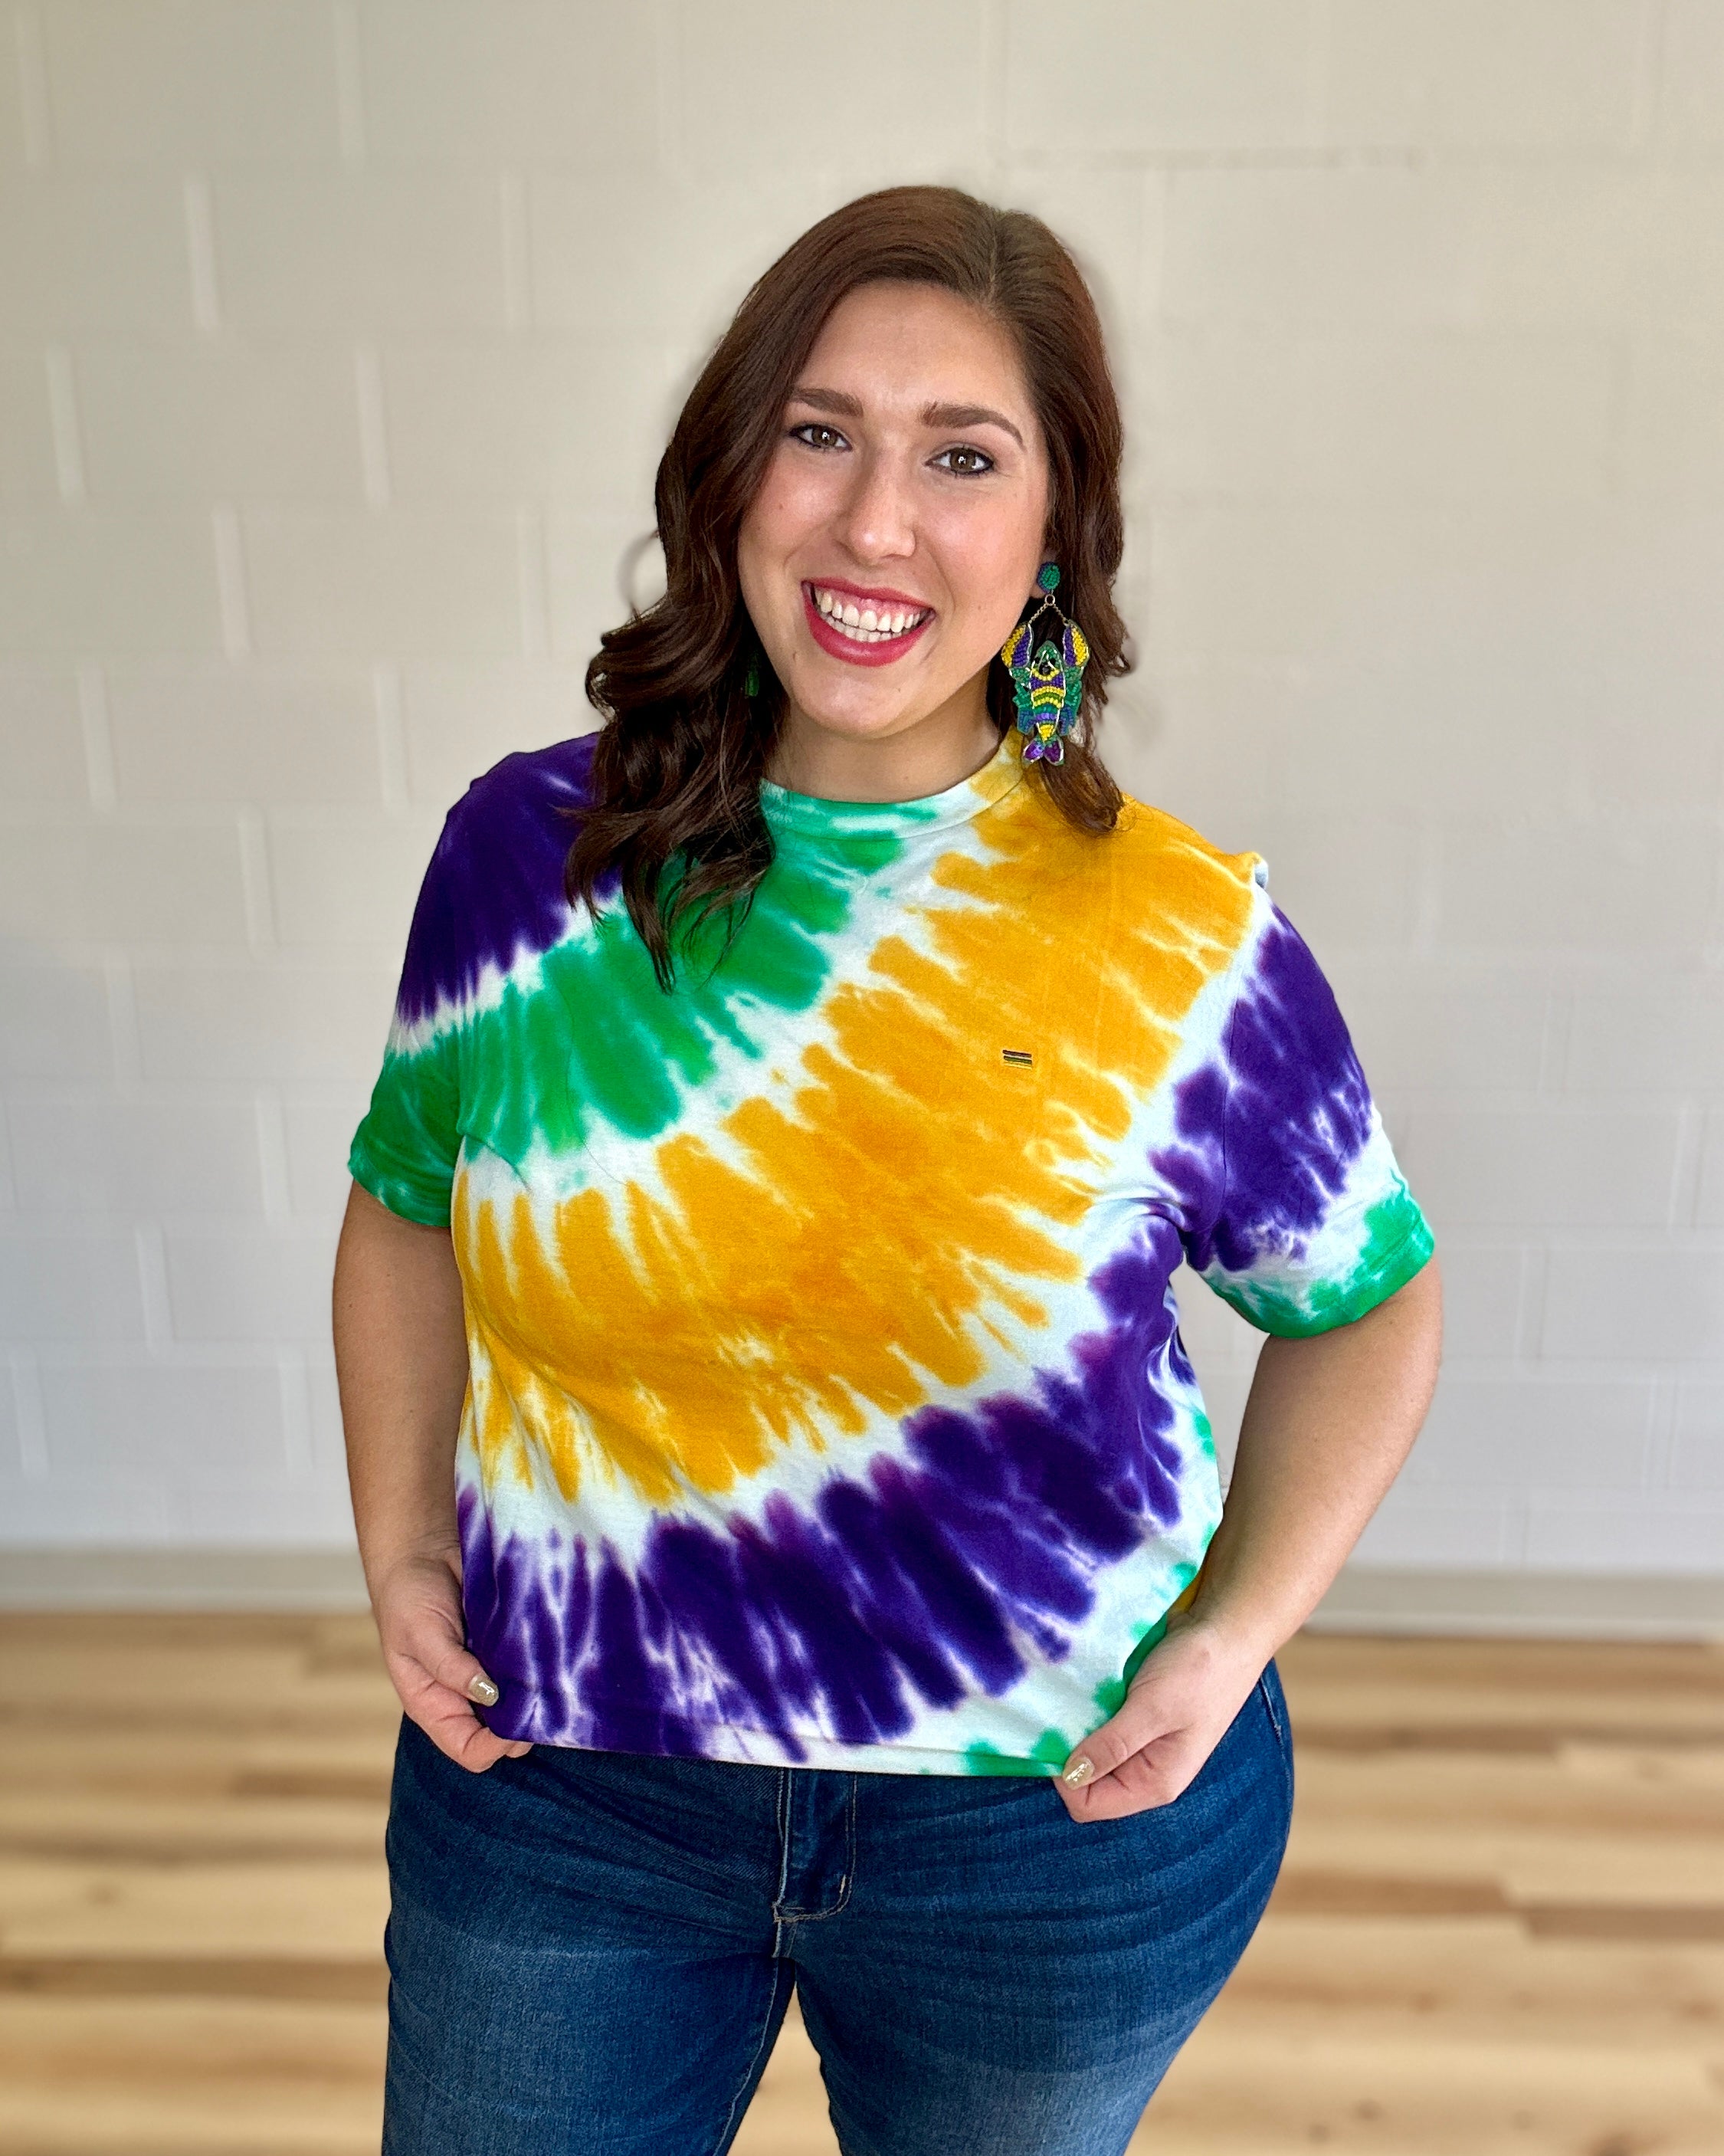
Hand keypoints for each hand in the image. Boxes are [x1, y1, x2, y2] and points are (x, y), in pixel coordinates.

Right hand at [372, 1546, 532, 1774]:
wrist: (423, 1548)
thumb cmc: (407, 1596)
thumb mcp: (420, 1633)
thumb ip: (450, 1668)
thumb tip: (490, 1696)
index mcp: (435, 1705)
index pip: (469, 1749)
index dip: (496, 1746)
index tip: (520, 1723)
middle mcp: (465, 1696)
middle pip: (503, 1734)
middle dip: (526, 1724)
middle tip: (547, 1698)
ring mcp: (490, 1671)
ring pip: (523, 1702)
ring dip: (540, 1694)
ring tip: (554, 1676)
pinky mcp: (508, 1646)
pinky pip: (532, 1665)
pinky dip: (544, 1664)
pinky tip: (554, 1652)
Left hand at [1055, 1615, 1265, 1821]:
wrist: (1225, 1632)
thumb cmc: (1198, 1672)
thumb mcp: (1153, 1708)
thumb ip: (1112, 1745)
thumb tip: (1069, 1776)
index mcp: (1153, 1783)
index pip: (1088, 1804)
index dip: (1065, 1777)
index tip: (1058, 1734)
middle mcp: (1144, 1771)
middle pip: (1085, 1780)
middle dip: (1068, 1751)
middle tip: (1060, 1712)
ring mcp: (1140, 1744)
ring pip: (1089, 1750)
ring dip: (1076, 1727)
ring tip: (1072, 1696)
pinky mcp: (1135, 1718)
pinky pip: (1099, 1725)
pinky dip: (1087, 1710)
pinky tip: (1085, 1687)